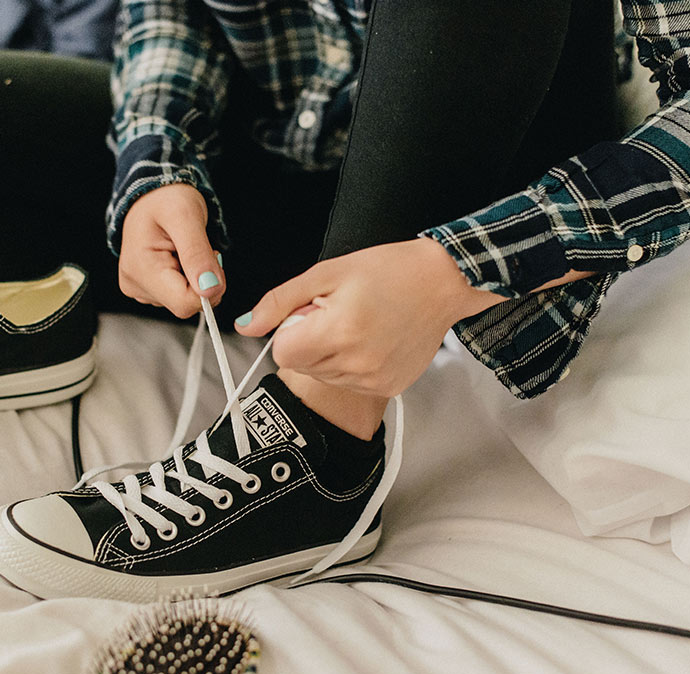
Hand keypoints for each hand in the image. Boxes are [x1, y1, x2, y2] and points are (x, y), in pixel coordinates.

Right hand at [118, 183, 223, 318]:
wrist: (153, 193)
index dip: (208, 287)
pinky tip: (178, 257)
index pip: (184, 303)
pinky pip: (178, 296)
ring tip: (184, 248)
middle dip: (203, 280)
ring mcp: (139, 289)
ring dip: (195, 277)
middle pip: (185, 304)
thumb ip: (197, 254)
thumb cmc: (166, 198)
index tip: (212, 257)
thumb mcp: (186, 216)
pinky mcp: (146, 289)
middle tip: (199, 248)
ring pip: (184, 301)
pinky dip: (187, 278)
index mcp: (140, 268)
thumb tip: (210, 290)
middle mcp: (134, 284)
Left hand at [237, 237, 502, 396]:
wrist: (444, 282)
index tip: (313, 312)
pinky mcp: (390, 388)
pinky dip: (354, 365)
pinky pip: (350, 384)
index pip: (282, 353)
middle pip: (302, 365)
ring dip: (331, 354)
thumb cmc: (387, 270)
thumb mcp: (326, 273)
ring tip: (360, 325)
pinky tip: (374, 341)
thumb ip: (280, 302)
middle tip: (340, 314)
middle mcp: (356, 363)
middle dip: (310, 341)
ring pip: (324, 376)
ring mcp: (375, 380)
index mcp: (338, 331)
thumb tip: (245, 327)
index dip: (291, 331)